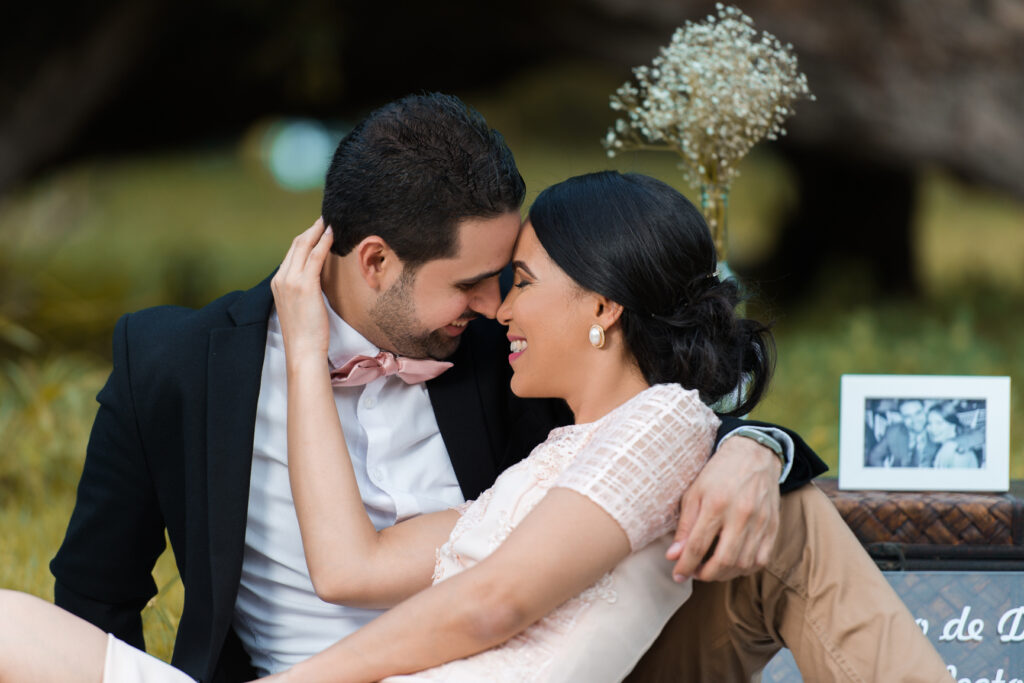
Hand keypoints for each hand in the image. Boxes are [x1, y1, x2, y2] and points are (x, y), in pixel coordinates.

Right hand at [271, 218, 333, 361]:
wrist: (303, 350)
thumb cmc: (306, 333)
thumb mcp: (299, 305)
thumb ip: (303, 288)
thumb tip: (317, 278)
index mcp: (277, 282)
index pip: (291, 252)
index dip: (305, 237)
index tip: (317, 227)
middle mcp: (281, 278)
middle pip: (296, 244)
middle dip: (311, 228)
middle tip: (326, 217)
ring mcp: (291, 281)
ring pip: (304, 246)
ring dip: (318, 230)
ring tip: (330, 220)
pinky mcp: (305, 285)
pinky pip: (315, 256)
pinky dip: (324, 242)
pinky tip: (333, 233)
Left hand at [665, 436, 781, 581]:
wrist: (754, 455)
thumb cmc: (718, 474)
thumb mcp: (694, 492)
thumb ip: (684, 526)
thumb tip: (673, 556)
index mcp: (716, 503)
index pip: (697, 545)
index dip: (685, 565)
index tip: (677, 575)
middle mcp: (740, 514)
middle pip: (723, 560)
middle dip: (705, 574)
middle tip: (695, 573)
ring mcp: (760, 522)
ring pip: (743, 564)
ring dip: (724, 574)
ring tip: (711, 569)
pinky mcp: (773, 526)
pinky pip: (761, 560)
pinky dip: (745, 569)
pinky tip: (732, 565)